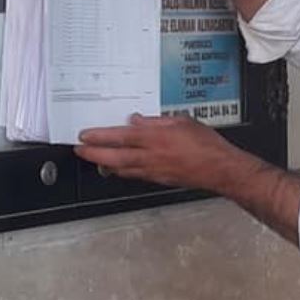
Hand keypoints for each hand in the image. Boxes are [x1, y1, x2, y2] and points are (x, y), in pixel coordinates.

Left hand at [74, 112, 238, 190]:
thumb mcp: (182, 121)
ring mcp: (153, 170)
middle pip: (114, 156)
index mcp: (155, 138)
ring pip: (121, 169)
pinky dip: (121, 171)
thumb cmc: (206, 145)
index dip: (99, 137)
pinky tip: (117, 169)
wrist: (220, 169)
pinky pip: (134, 175)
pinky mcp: (158, 180)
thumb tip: (137, 120)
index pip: (119, 136)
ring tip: (93, 160)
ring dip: (104, 164)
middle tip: (80, 150)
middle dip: (93, 154)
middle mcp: (150, 156)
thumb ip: (157, 121)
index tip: (85, 136)